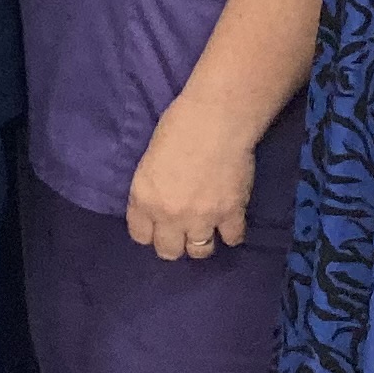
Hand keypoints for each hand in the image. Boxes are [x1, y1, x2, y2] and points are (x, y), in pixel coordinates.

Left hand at [125, 97, 256, 260]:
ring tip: (206, 229)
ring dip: (202, 241)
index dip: (150, 232)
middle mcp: (169, 215)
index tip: (158, 226)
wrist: (216, 121)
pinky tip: (230, 222)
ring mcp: (201, 218)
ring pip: (200, 251)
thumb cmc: (178, 128)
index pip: (140, 236)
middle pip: (169, 251)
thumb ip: (152, 190)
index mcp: (143, 199)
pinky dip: (232, 232)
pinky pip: (233, 238)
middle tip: (183, 230)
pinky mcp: (231, 214)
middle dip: (175, 243)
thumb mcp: (149, 162)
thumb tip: (161, 204)